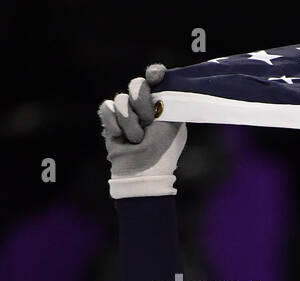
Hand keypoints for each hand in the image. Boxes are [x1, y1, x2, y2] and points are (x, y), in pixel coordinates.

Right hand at [98, 63, 186, 198]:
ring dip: (130, 122)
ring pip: (121, 99)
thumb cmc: (163, 150)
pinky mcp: (110, 120)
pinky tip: (120, 137)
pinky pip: (106, 108)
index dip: (154, 73)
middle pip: (136, 84)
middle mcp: (145, 106)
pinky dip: (113, 124)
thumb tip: (168, 83)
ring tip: (136, 139)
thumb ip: (172, 103)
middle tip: (148, 119)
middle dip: (141, 101)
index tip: (155, 76)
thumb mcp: (174, 125)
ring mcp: (127, 112)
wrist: (142, 170)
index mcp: (162, 105)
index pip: (156, 80)